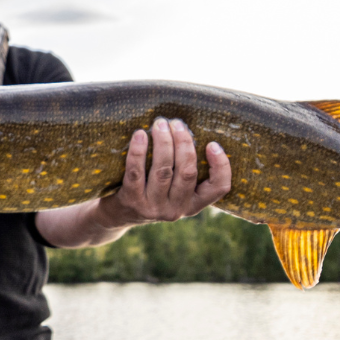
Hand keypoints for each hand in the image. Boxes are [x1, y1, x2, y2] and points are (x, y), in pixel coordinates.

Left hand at [99, 117, 230, 225]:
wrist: (118, 216)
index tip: (213, 144)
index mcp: (193, 204)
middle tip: (177, 123)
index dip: (221, 165)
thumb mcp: (173, 190)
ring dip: (163, 142)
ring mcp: (153, 207)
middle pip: (187, 172)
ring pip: (163, 170)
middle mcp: (176, 209)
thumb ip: (185, 171)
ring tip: (160, 124)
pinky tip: (139, 135)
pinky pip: (136, 172)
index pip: (219, 188)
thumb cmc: (151, 192)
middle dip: (184, 143)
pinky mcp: (132, 201)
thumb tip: (189, 131)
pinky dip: (138, 151)